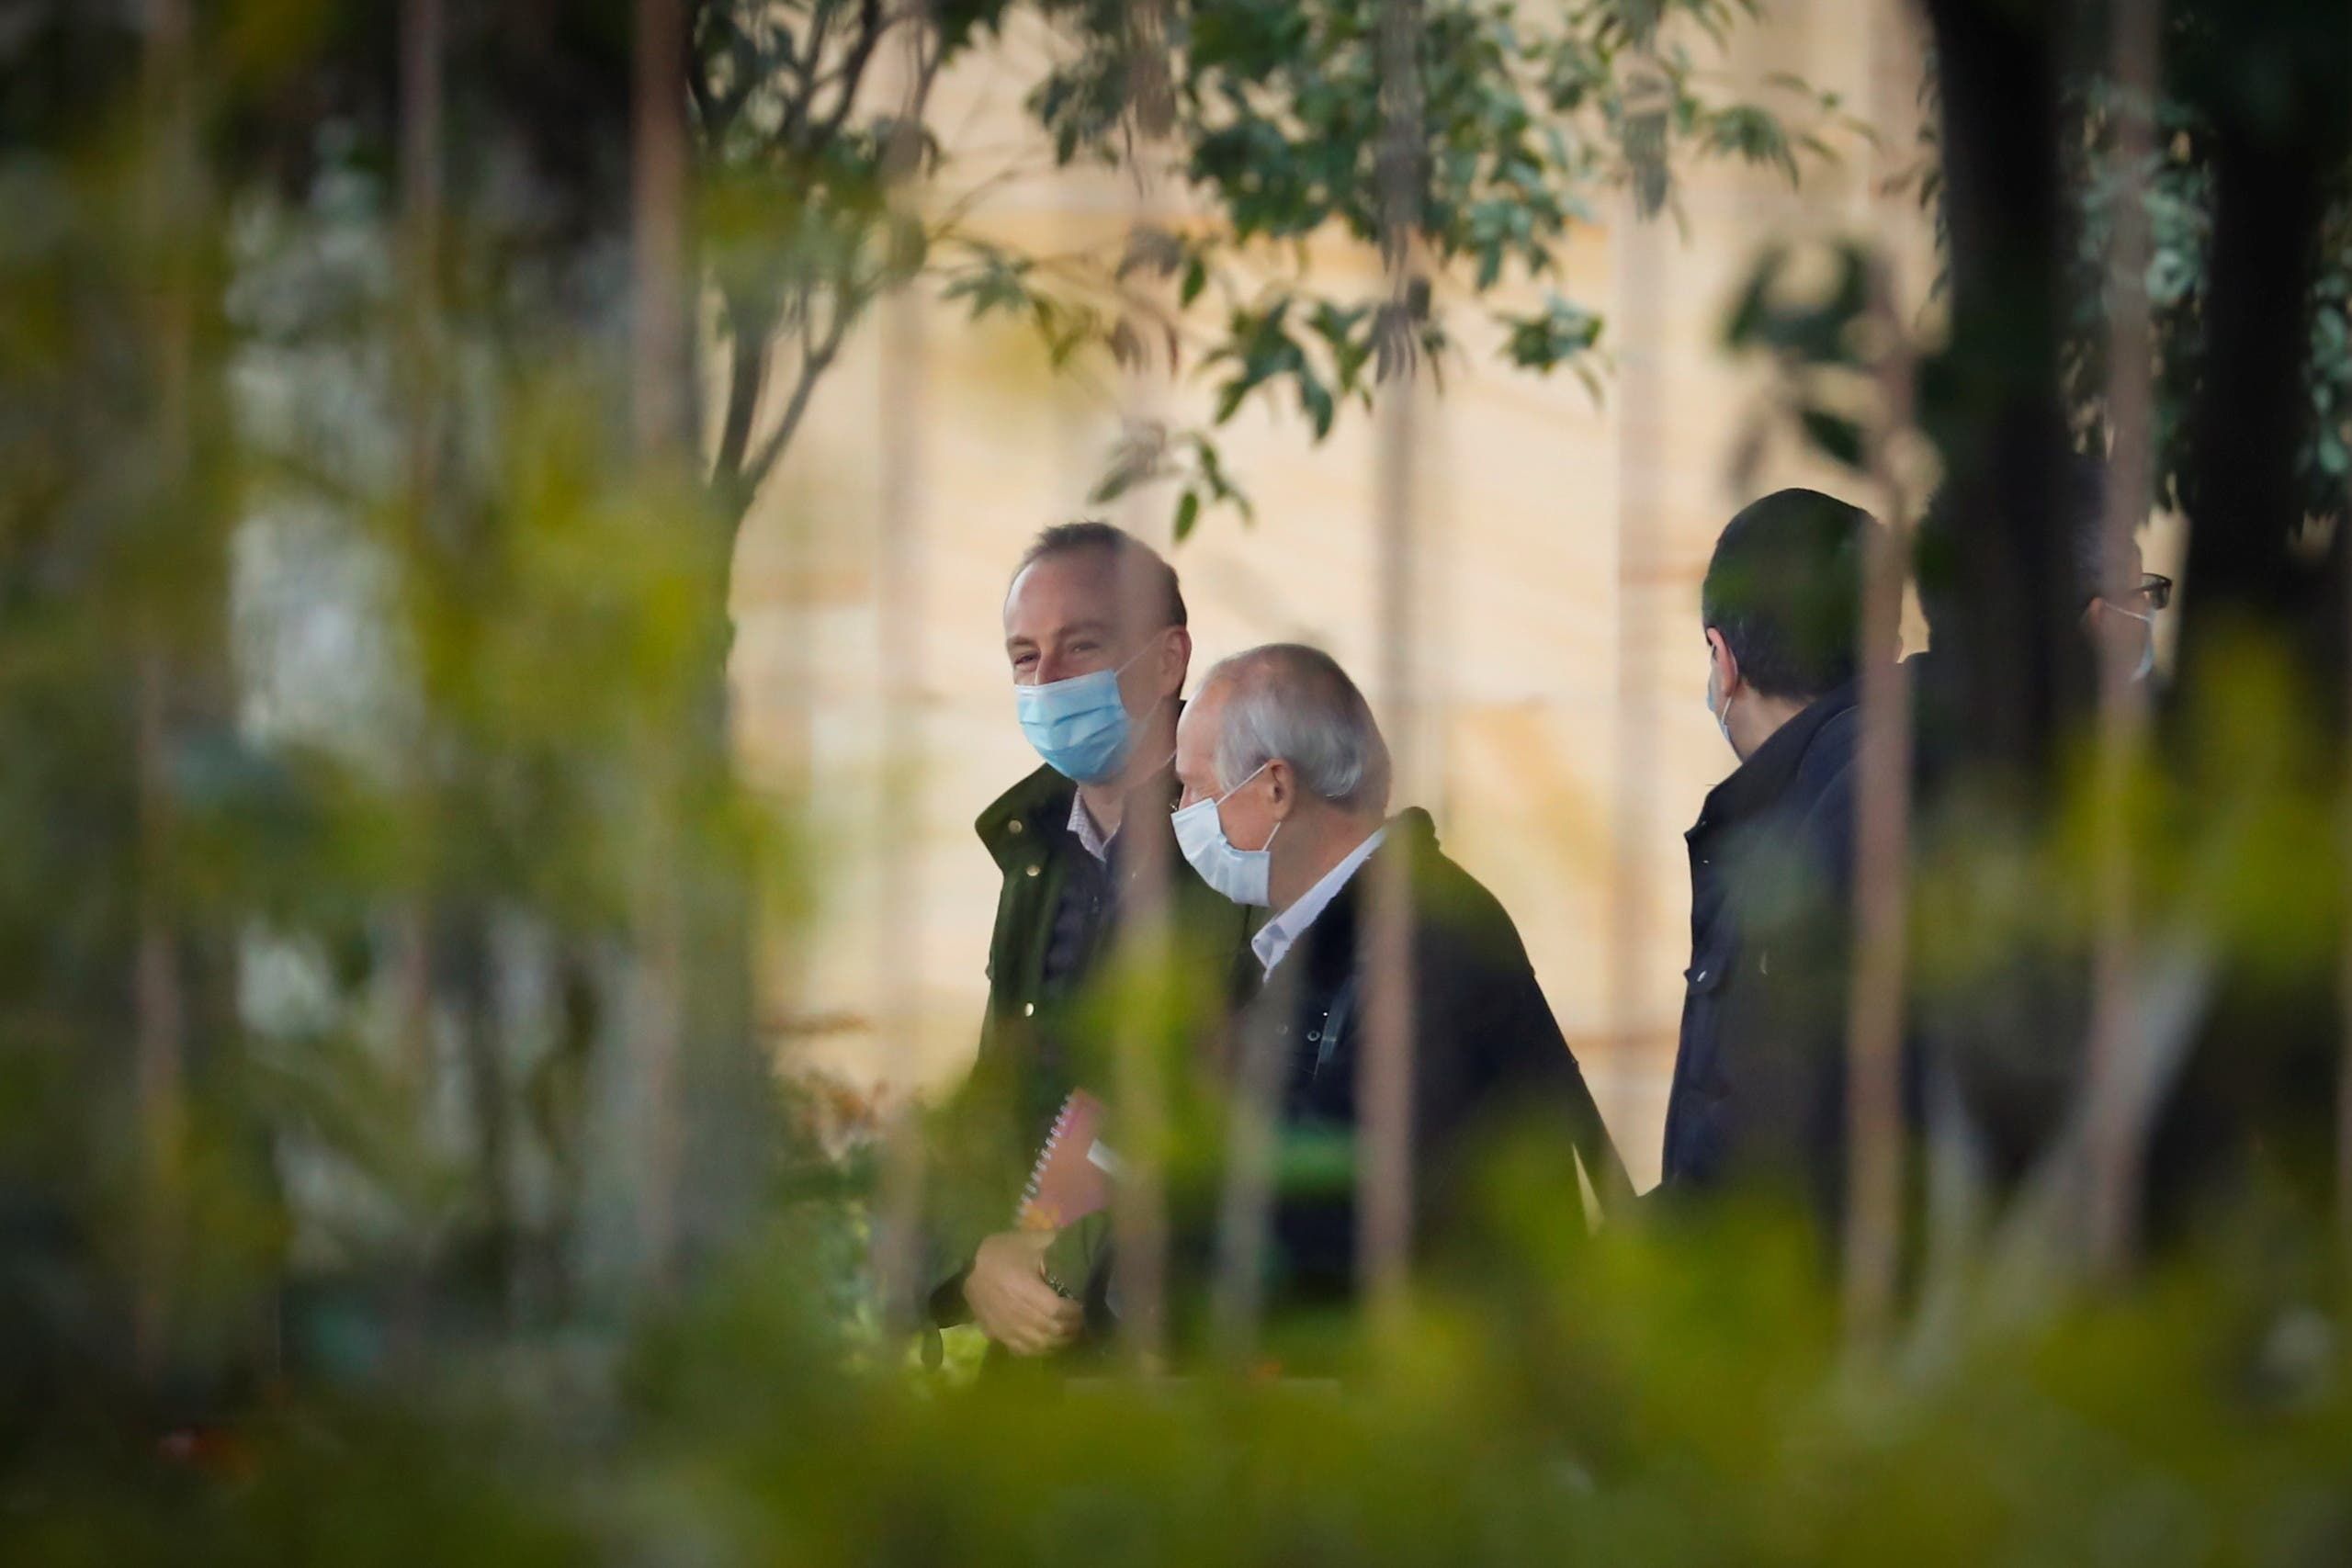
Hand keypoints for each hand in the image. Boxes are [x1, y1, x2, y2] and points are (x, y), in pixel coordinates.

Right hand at [965, 1229, 1082, 1356]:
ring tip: (1069, 1332)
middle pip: (1049, 1330)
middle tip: (1081, 1320)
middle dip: (1070, 1328)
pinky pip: (1022, 1350)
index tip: (1083, 1305)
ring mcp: (1002, 1326)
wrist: (966, 1264)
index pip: (1055, 1310)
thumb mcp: (1031, 1240)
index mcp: (1021, 1286)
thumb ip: (1057, 1246)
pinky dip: (1039, 1349)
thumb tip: (1082, 1251)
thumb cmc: (1002, 1250)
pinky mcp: (995, 1335)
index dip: (1074, 1312)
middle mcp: (1012, 1311)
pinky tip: (1049, 1342)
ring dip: (1058, 1342)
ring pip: (1038, 1344)